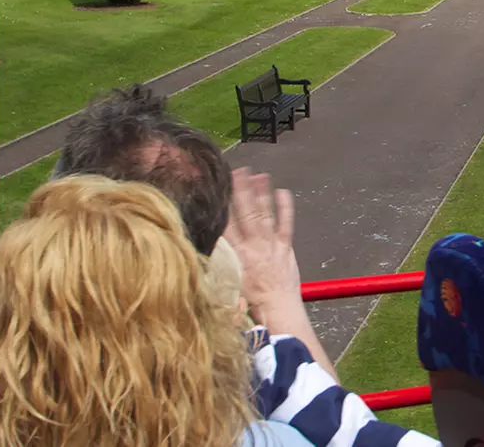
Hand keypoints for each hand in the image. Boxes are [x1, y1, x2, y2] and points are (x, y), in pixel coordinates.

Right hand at [224, 167, 301, 323]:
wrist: (276, 313)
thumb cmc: (248, 307)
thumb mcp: (222, 288)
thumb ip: (211, 268)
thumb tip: (197, 254)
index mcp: (233, 257)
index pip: (225, 224)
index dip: (221, 204)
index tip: (217, 187)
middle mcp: (252, 247)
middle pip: (245, 213)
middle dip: (241, 190)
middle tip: (239, 170)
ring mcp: (270, 246)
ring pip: (265, 214)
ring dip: (262, 193)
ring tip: (259, 175)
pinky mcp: (285, 248)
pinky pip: (286, 224)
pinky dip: (285, 207)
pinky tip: (283, 192)